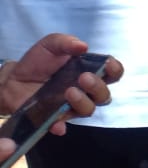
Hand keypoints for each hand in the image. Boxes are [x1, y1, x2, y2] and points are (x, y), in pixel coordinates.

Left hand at [0, 35, 118, 133]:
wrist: (14, 78)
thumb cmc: (38, 61)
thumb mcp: (51, 44)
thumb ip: (66, 42)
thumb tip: (83, 46)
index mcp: (90, 71)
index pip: (113, 74)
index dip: (115, 70)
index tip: (108, 64)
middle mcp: (86, 90)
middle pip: (104, 95)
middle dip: (98, 87)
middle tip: (84, 77)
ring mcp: (71, 105)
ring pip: (88, 110)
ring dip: (83, 102)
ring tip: (69, 91)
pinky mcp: (54, 117)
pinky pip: (62, 125)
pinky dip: (61, 125)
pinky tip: (56, 123)